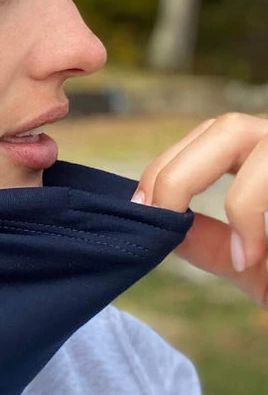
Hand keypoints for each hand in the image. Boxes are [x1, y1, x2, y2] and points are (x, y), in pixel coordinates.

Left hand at [131, 113, 267, 306]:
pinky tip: (247, 257)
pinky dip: (245, 213)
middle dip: (171, 173)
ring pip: (236, 132)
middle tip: (149, 218)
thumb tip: (166, 231)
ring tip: (179, 227)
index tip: (139, 210)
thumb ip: (215, 245)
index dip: (166, 168)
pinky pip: (266, 172)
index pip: (209, 140)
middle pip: (221, 128)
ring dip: (194, 180)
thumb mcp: (258, 266)